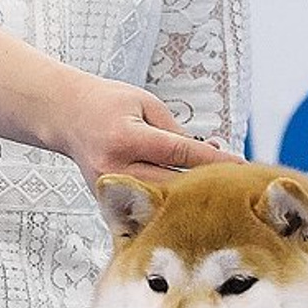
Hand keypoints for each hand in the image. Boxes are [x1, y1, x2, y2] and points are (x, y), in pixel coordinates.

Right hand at [50, 75, 238, 188]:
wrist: (65, 117)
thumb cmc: (106, 104)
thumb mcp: (144, 103)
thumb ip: (175, 130)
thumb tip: (209, 153)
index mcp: (126, 137)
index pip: (180, 152)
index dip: (214, 159)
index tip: (241, 164)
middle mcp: (116, 167)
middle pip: (174, 183)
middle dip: (206, 182)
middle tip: (234, 180)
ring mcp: (110, 188)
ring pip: (162, 200)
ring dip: (190, 194)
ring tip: (212, 184)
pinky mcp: (108, 201)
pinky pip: (147, 204)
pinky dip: (169, 200)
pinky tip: (186, 192)